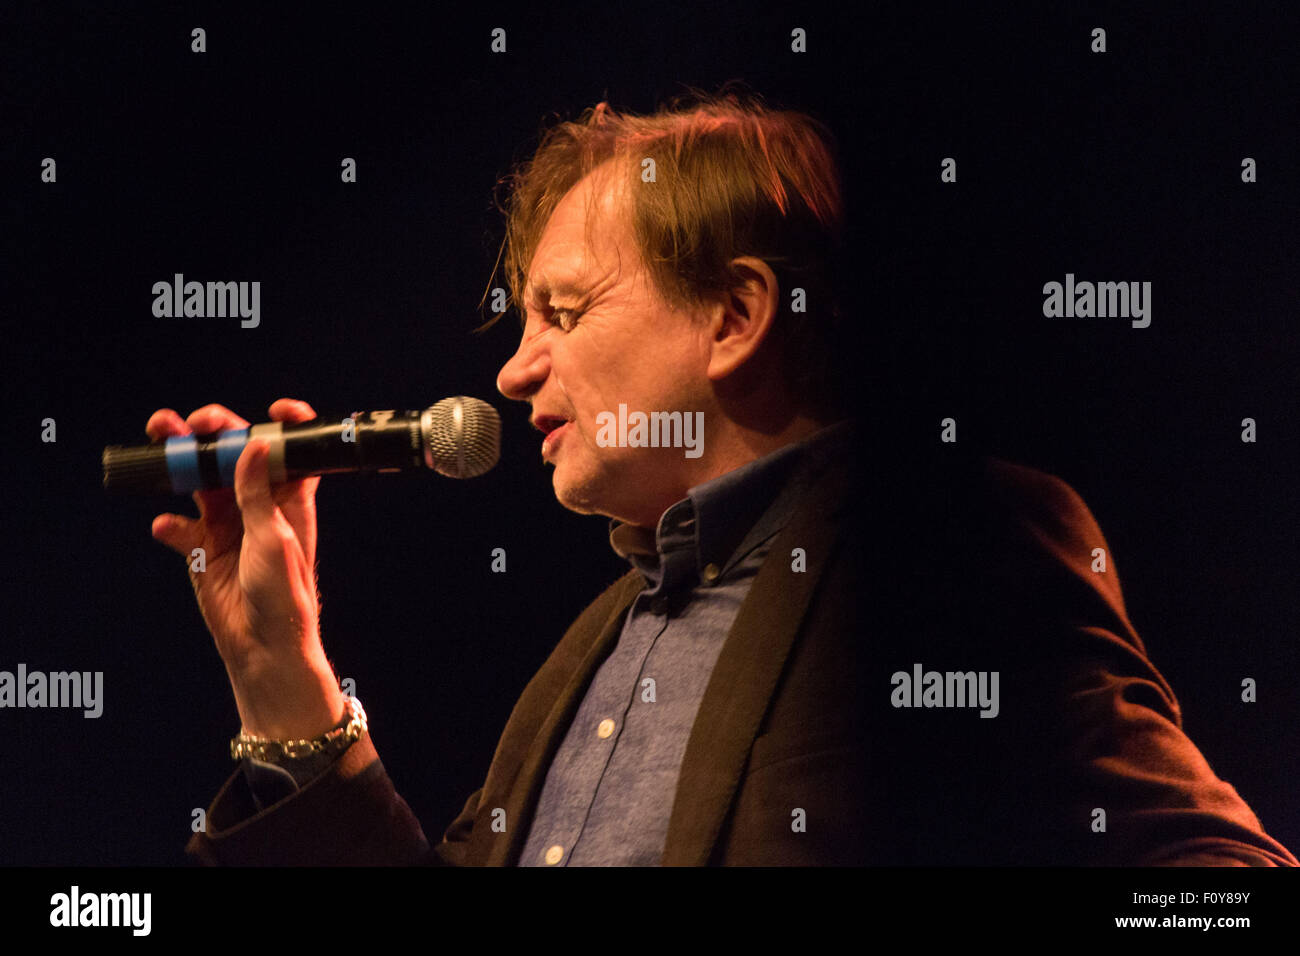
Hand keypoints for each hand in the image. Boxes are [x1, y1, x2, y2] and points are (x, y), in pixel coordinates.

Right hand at [148, 399, 344, 739]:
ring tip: (159, 439)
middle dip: (211, 434)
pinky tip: (165, 524)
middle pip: (233, 457)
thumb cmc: (284, 595)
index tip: (273, 410)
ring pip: (201, 483)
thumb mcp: (273, 538)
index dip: (285, 427)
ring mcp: (230, 526)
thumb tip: (254, 445)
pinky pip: (181, 527)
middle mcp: (259, 506)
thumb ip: (256, 493)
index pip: (290, 452)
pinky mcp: (203, 550)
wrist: (264, 648)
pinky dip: (170, 523)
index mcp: (289, 499)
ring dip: (180, 462)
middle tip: (189, 422)